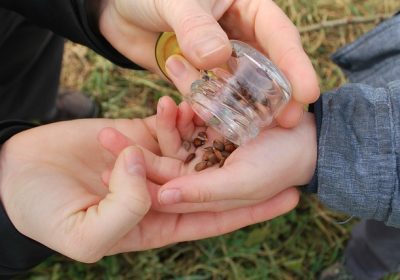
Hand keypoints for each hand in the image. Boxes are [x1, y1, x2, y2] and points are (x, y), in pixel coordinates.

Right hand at [0, 117, 297, 261]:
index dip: (250, 211)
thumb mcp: (83, 232)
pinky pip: (165, 127)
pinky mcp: (135, 137)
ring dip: (209, 132)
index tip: (289, 198)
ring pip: (190, 148)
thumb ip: (124, 208)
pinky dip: (176, 115)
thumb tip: (147, 169)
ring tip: (231, 113)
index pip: (213, 219)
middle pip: (211, 181)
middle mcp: (158, 194)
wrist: (12, 174)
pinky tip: (184, 101)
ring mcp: (147, 163)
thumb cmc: (42, 213)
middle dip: (244, 167)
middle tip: (283, 147)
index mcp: (154, 223)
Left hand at [98, 0, 318, 126]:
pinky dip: (218, 109)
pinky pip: (217, 96)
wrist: (119, 12)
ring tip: (261, 131)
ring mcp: (224, 59)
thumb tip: (218, 57)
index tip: (307, 92)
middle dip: (281, 94)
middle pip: (270, 67)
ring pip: (245, 86)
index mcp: (248, 7)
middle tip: (290, 122)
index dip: (295, 64)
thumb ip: (194, 26)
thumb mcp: (173, 0)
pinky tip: (220, 123)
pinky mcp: (205, 78)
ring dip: (251, 107)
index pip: (279, 35)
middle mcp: (242, 35)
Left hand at [101, 96, 303, 213]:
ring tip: (126, 112)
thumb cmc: (279, 166)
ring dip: (150, 126)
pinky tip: (161, 98)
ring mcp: (204, 148)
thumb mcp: (242, 183)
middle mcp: (199, 174)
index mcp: (203, 196)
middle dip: (133, 151)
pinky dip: (176, 108)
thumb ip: (203, 193)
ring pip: (170, 139)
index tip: (108, 167)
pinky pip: (187, 118)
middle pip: (160, 164)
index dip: (137, 181)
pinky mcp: (211, 126)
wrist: (307, 138)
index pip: (164, 192)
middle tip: (104, 134)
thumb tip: (163, 196)